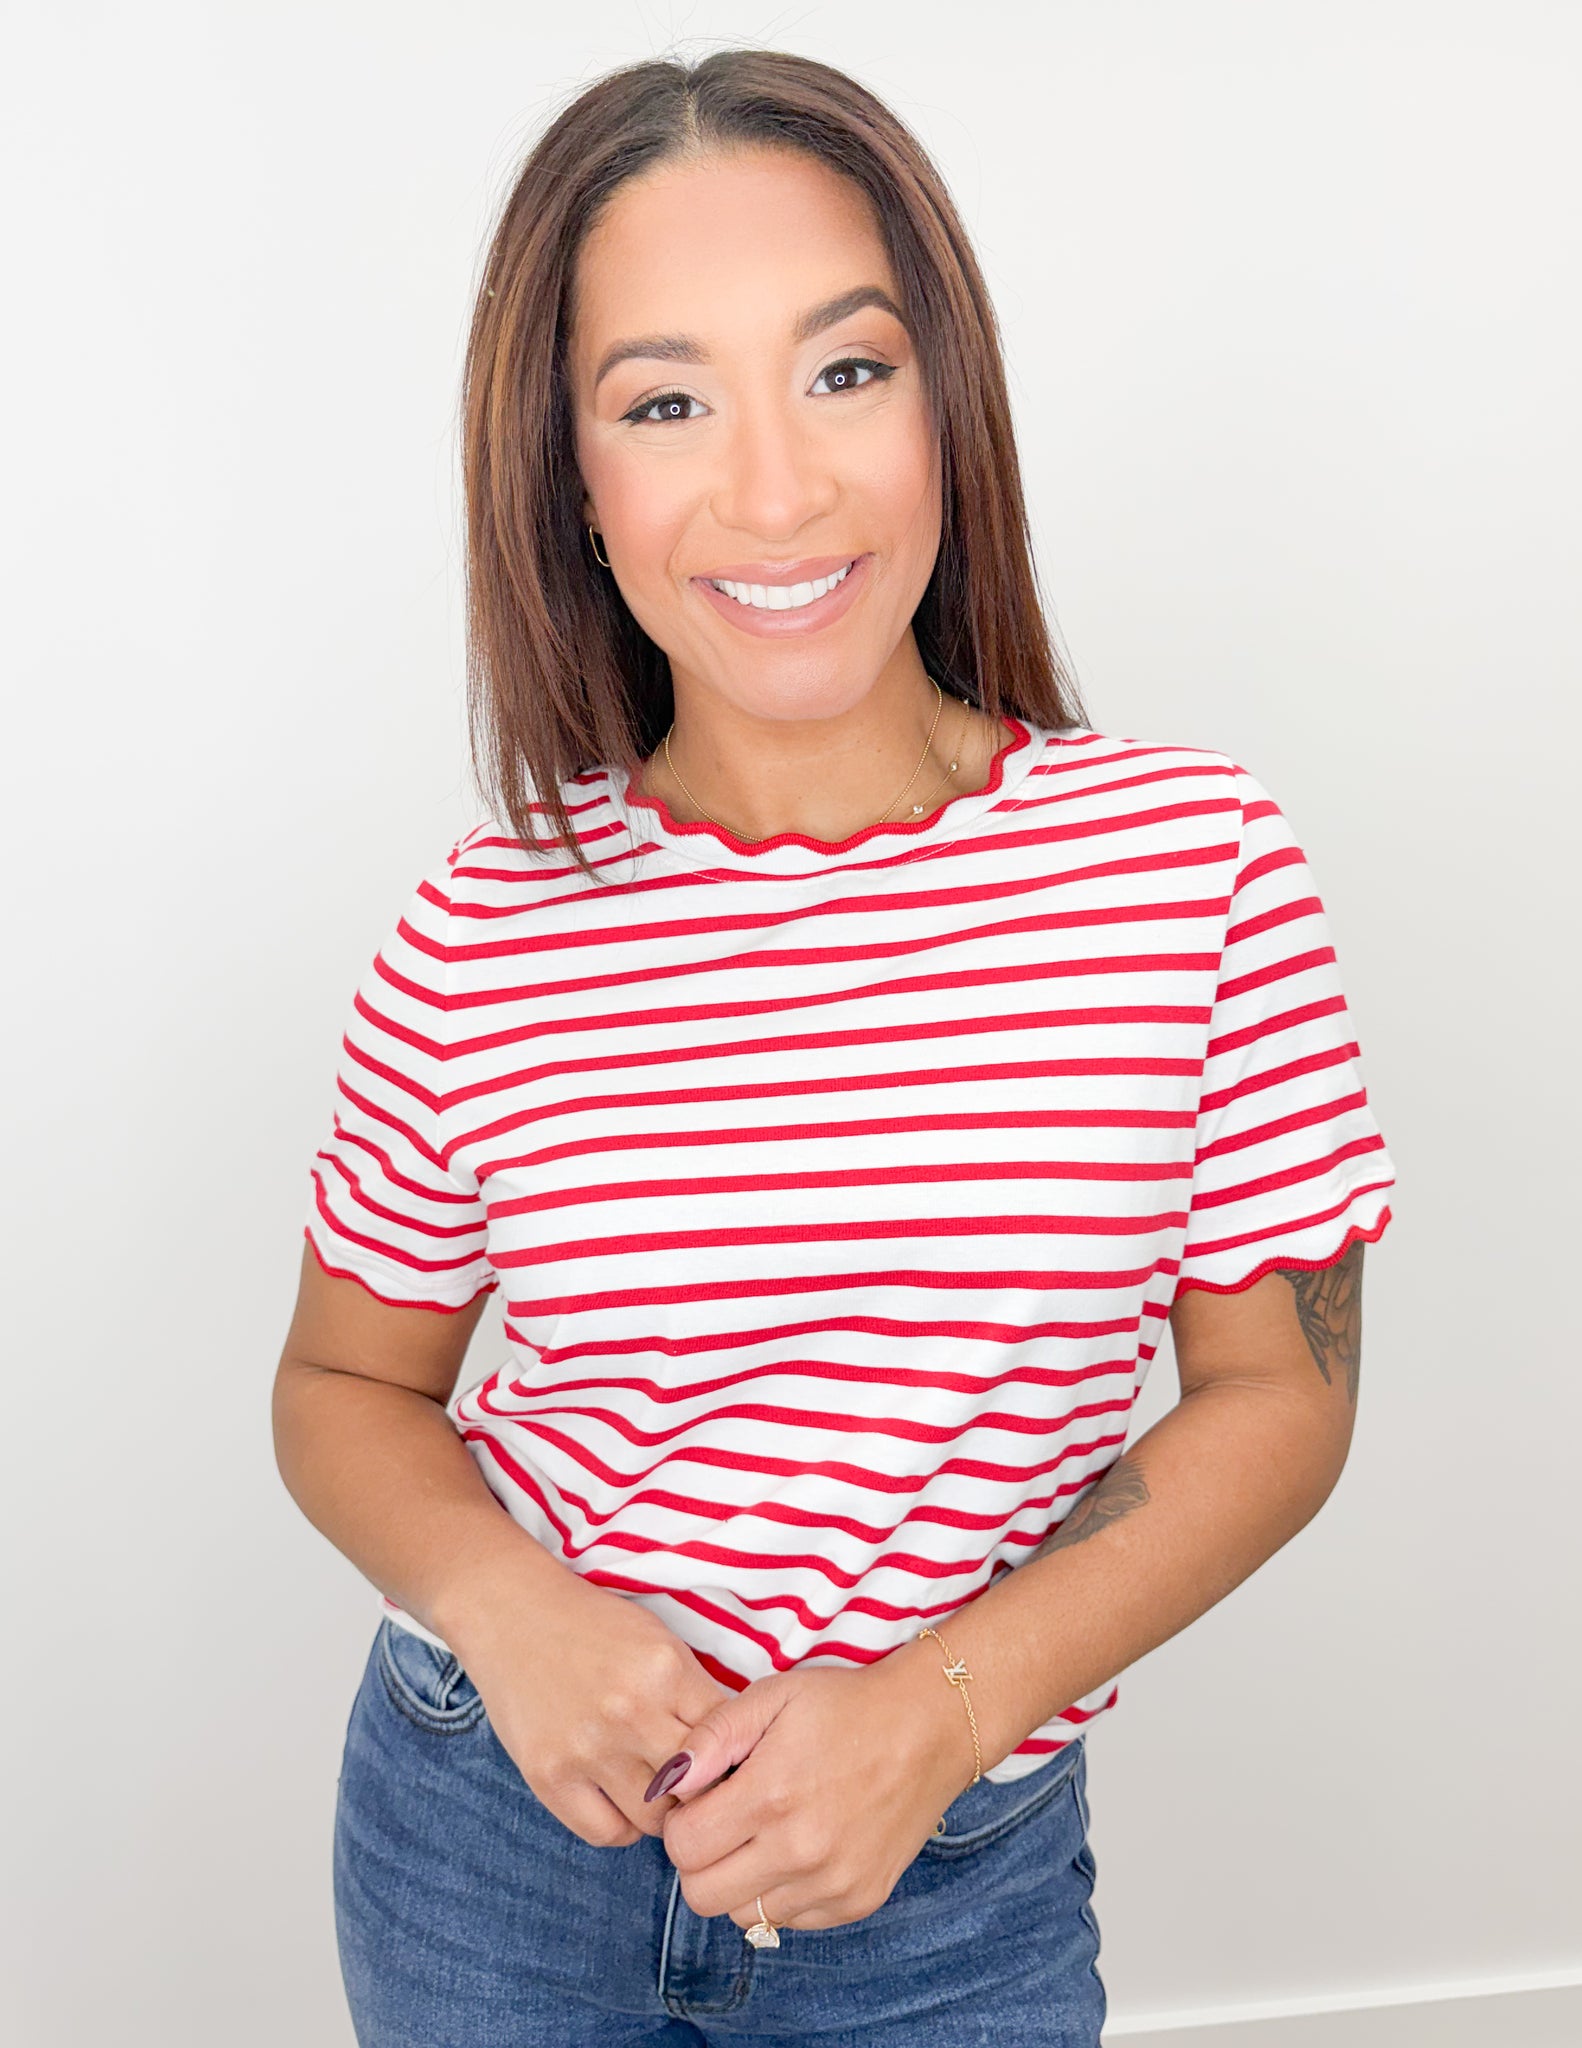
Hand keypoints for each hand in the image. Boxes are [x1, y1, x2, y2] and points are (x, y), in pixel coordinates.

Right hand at [450, 1572, 735, 1846]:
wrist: (513, 1614)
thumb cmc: (594, 1626)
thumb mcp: (658, 1641)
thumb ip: (695, 1693)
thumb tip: (737, 1750)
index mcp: (665, 1670)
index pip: (727, 1739)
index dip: (732, 1755)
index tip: (727, 1761)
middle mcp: (630, 1712)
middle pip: (697, 1787)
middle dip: (702, 1790)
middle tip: (695, 1784)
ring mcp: (587, 1749)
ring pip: (656, 1819)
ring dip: (662, 1810)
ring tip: (654, 1788)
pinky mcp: (548, 1777)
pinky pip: (607, 1833)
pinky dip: (621, 1826)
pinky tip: (619, 1799)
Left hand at [645, 1654, 972, 1934]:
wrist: (929, 1728)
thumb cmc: (846, 1705)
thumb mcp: (773, 1696)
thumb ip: (712, 1737)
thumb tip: (668, 1782)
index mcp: (772, 1795)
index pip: (682, 1847)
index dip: (682, 1820)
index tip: (703, 1797)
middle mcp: (801, 1851)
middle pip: (702, 1896)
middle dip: (700, 1859)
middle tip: (724, 1820)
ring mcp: (833, 1884)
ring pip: (743, 1915)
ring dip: (739, 1879)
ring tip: (764, 1831)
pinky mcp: (857, 1902)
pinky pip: (789, 1920)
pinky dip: (780, 1892)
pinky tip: (799, 1846)